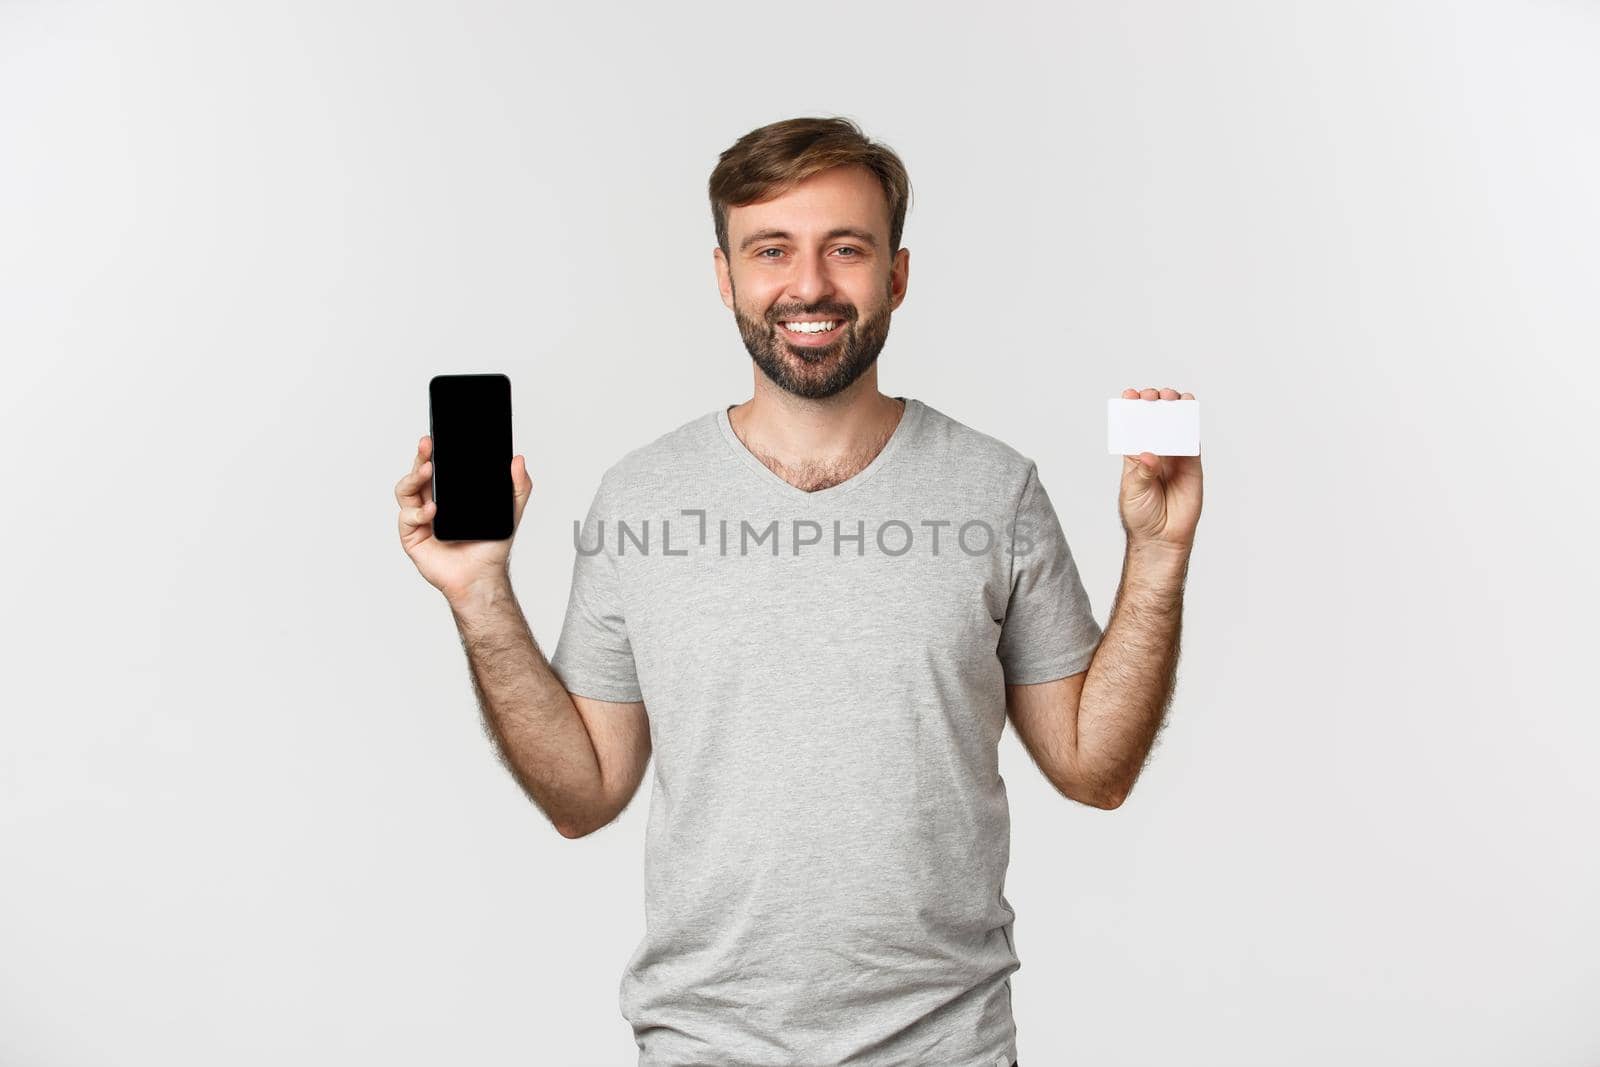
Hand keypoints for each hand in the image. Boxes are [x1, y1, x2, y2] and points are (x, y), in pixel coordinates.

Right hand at [395, 435, 534, 603]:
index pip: (437, 466)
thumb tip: (519, 460)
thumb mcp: (511, 512)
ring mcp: (419, 518)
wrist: (482, 577)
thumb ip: (518, 486)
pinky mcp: (411, 536)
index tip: (436, 438)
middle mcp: (430, 502)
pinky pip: (407, 518)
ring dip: (414, 477)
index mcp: (449, 494)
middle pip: (417, 473)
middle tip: (428, 446)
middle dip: (420, 456)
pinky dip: (419, 512)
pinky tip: (433, 510)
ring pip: (405, 490)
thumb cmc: (490, 548)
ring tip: (429, 471)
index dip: (433, 451)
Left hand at [1119, 386, 1202, 551]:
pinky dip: (1191, 426)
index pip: (1133, 428)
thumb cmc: (1141, 515)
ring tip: (1171, 397)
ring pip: (1175, 427)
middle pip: (1155, 422)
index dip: (1132, 410)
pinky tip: (1189, 412)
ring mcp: (1174, 457)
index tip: (1130, 395)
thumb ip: (1142, 472)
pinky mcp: (1192, 465)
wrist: (1162, 537)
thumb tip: (1149, 454)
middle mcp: (1155, 452)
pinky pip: (1192, 441)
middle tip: (1152, 396)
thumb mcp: (1133, 492)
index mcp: (1134, 456)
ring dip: (1174, 409)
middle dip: (1154, 404)